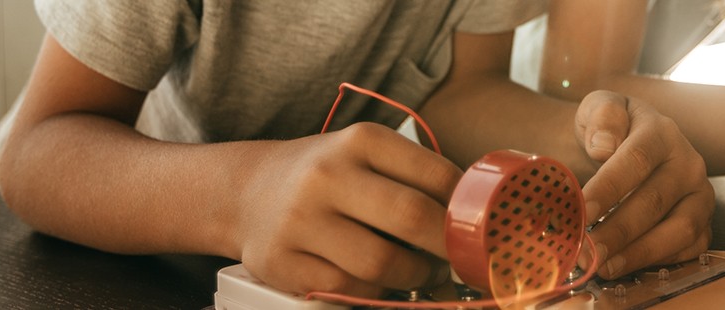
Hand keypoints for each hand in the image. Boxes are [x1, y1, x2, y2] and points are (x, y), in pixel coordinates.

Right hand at [234, 123, 460, 295]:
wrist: (247, 191)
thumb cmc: (328, 177)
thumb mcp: (367, 156)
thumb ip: (416, 179)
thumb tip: (477, 223)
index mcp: (361, 140)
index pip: (437, 176)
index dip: (466, 210)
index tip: (475, 227)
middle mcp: (327, 174)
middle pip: (413, 218)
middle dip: (447, 248)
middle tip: (457, 260)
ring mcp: (300, 219)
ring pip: (382, 264)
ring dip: (414, 277)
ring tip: (421, 274)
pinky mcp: (282, 261)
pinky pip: (348, 290)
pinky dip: (373, 294)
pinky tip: (378, 282)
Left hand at [572, 90, 714, 277]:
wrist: (626, 144)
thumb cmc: (609, 130)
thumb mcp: (599, 108)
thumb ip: (601, 116)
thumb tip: (603, 146)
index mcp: (661, 132)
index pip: (636, 160)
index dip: (608, 188)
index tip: (581, 211)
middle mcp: (688, 164)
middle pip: (654, 201)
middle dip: (618, 231)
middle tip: (587, 250)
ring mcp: (700, 195)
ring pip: (679, 230)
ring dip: (639, 253)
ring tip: (603, 266)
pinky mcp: (704, 222)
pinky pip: (692, 249)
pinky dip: (660, 263)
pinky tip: (626, 267)